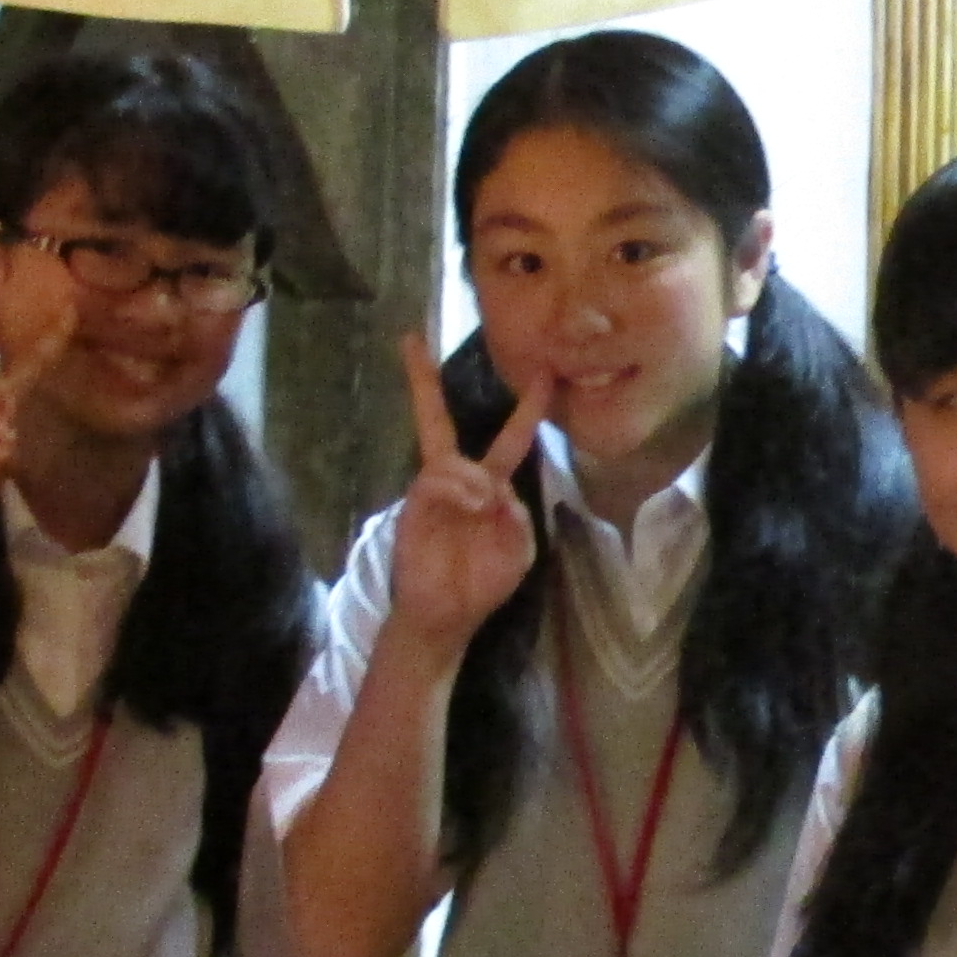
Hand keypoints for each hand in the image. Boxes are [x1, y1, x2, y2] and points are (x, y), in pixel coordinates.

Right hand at [384, 334, 549, 655]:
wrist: (446, 616)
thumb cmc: (482, 582)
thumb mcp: (517, 550)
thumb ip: (517, 518)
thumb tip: (495, 490)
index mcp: (489, 485)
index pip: (510, 437)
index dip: (528, 407)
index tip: (545, 372)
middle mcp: (457, 479)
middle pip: (437, 419)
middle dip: (423, 381)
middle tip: (410, 340)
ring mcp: (431, 490)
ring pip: (450, 459)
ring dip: (474, 481)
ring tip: (482, 507)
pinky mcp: (413, 507)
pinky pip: (435, 480)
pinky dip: (458, 489)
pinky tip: (470, 506)